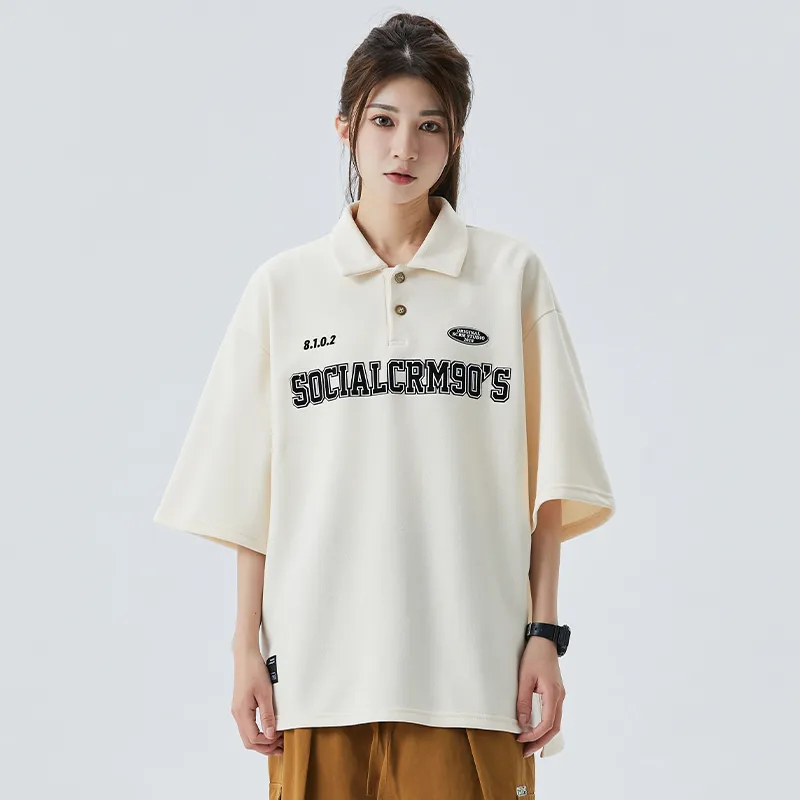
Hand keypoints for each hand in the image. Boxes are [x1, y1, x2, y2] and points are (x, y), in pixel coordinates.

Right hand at [231, 646, 283, 755]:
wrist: (245, 655)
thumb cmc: (255, 671)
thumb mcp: (265, 693)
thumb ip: (267, 715)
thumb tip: (270, 736)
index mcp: (242, 712)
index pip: (253, 738)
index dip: (268, 743)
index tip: (282, 740)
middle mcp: (237, 714)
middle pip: (248, 741)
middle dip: (265, 747)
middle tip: (281, 747)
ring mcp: (238, 711)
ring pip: (247, 735)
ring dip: (262, 741)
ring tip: (278, 741)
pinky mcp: (240, 706)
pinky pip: (248, 726)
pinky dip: (258, 732)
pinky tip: (269, 730)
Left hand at [516, 635, 564, 756]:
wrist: (544, 640)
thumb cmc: (534, 656)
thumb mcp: (524, 677)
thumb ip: (523, 700)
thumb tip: (523, 723)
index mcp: (553, 694)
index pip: (547, 723)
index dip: (534, 735)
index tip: (520, 739)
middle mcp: (560, 697)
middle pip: (554, 728)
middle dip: (540, 741)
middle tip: (525, 752)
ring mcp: (559, 695)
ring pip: (555, 722)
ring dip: (543, 735)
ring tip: (529, 743)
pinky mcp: (556, 692)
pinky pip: (553, 714)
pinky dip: (545, 725)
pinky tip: (535, 728)